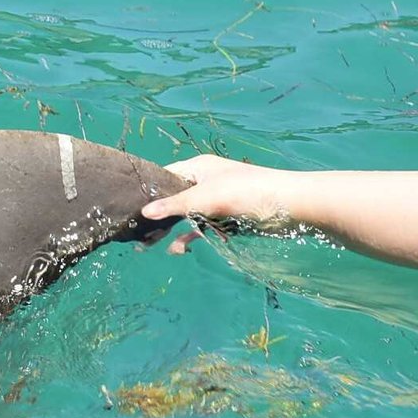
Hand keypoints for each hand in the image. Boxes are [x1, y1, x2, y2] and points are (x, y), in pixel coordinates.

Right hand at [141, 154, 298, 254]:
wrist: (286, 205)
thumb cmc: (243, 193)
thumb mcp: (204, 198)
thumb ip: (174, 205)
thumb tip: (144, 212)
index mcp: (198, 167)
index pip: (166, 176)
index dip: (150, 191)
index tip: (131, 209)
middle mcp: (204, 182)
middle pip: (175, 198)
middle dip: (159, 215)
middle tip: (137, 233)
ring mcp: (215, 201)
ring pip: (187, 215)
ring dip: (173, 230)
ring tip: (150, 246)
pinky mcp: (226, 218)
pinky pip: (202, 227)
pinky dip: (191, 237)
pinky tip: (179, 250)